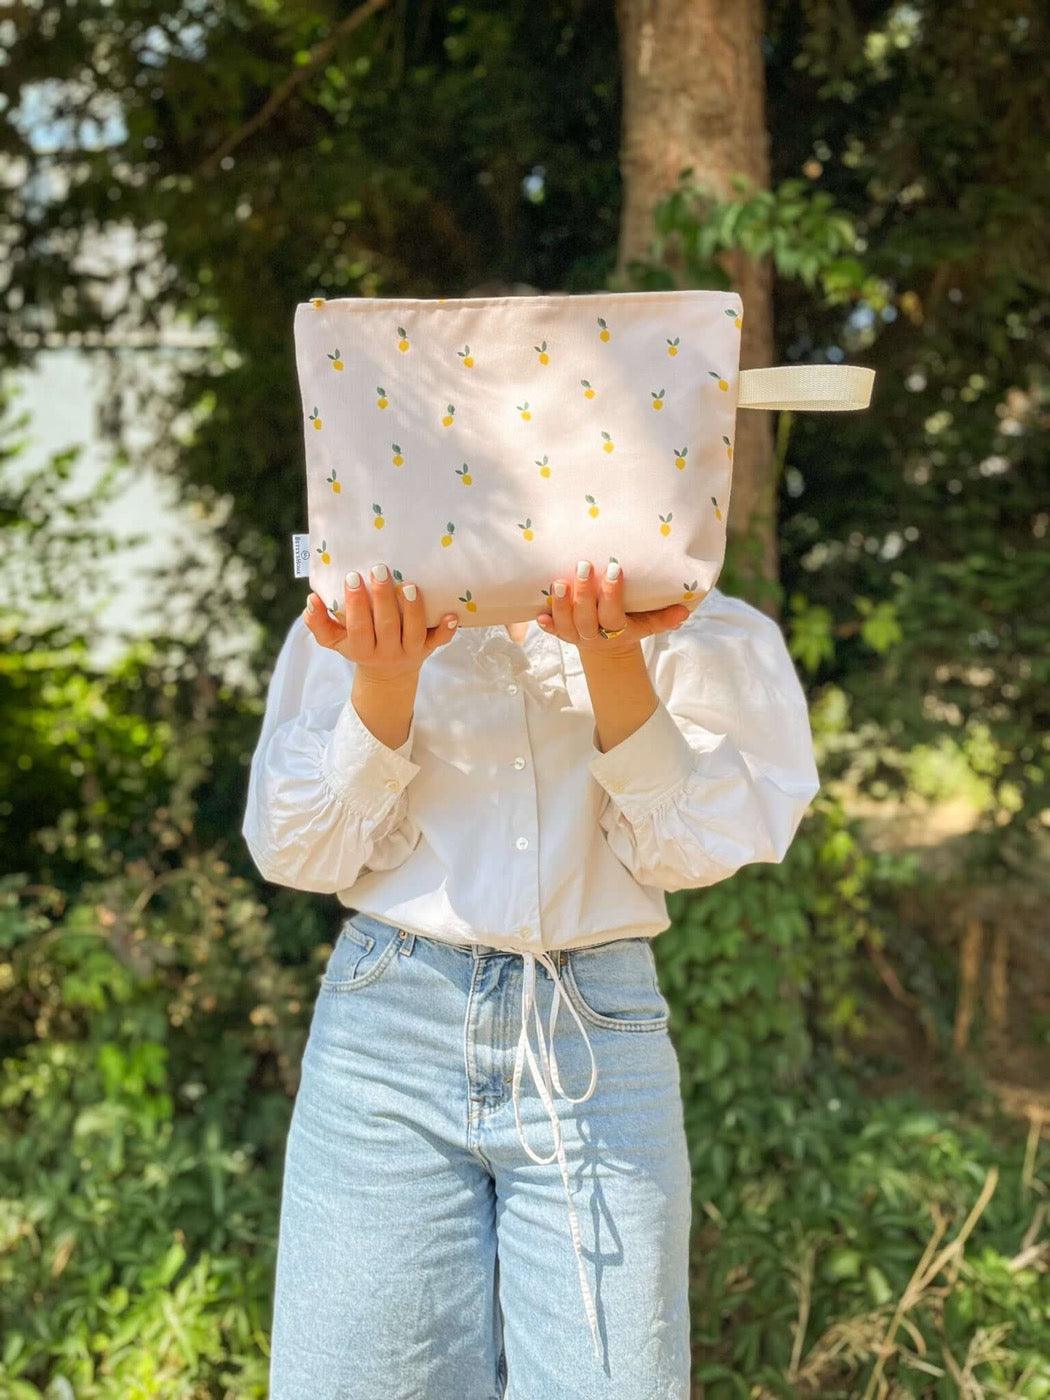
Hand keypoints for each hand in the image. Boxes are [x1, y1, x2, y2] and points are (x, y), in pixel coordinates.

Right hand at [303, 563, 458, 681]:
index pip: (358, 627)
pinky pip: (440, 641)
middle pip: (386, 626)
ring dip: (413, 609)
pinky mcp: (429, 648)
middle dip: (382, 599)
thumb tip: (311, 600)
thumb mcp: (335, 639)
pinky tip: (452, 613)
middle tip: (379, 571)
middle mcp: (387, 652)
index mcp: (362, 649)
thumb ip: (319, 622)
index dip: (356, 604)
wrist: (388, 673)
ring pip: (413, 631)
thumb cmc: (359, 644)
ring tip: (409, 585)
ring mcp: (410, 651)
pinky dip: (447, 629)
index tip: (352, 578)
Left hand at [537, 559, 700, 658]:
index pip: (613, 614)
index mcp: (618, 631)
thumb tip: (685, 609)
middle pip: (586, 618)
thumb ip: (665, 617)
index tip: (614, 568)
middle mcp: (594, 636)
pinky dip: (546, 624)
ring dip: (562, 605)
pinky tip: (538, 614)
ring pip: (566, 624)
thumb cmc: (631, 625)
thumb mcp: (649, 623)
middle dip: (584, 593)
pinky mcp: (562, 634)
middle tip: (583, 565)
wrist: (609, 648)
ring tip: (558, 582)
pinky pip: (552, 631)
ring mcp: (576, 636)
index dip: (612, 594)